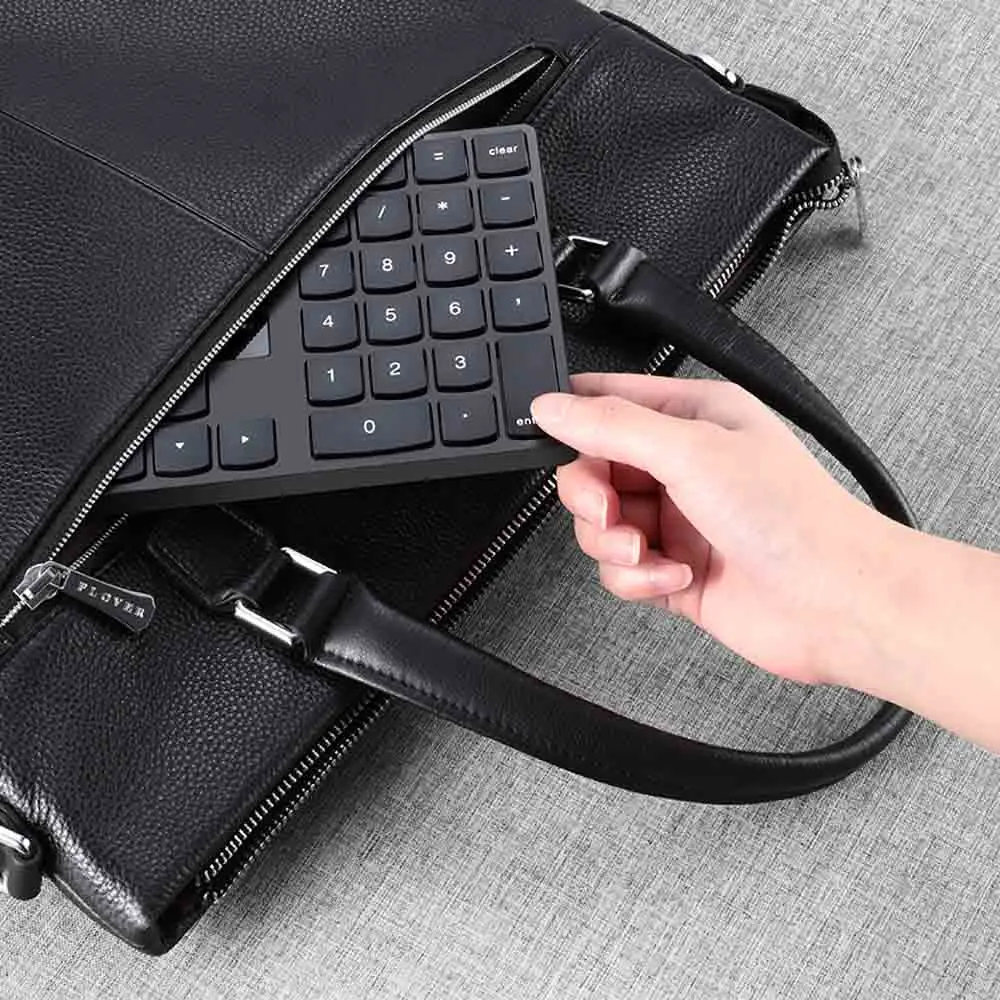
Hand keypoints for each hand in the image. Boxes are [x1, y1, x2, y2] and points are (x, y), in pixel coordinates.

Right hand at [531, 373, 900, 685]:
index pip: (608, 402)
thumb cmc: (793, 517)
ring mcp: (677, 521)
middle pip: (592, 471)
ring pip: (600, 526)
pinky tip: (675, 578)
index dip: (573, 421)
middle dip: (590, 497)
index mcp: (692, 416)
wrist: (834, 603)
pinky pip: (621, 571)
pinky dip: (638, 579)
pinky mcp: (674, 570)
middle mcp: (682, 465)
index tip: (550, 441)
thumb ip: (612, 426)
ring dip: (615, 544)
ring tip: (649, 552)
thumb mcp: (691, 451)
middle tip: (608, 511)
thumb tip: (553, 407)